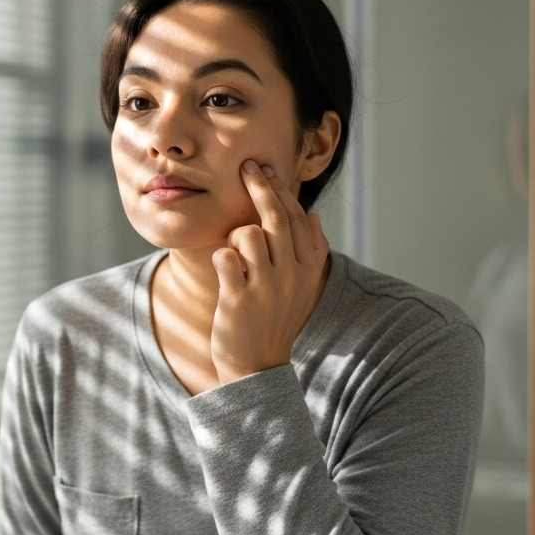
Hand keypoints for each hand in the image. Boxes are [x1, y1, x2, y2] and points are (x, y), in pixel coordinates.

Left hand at [210, 159, 329, 384]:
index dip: (281, 189)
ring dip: (236, 237)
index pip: (297, 217)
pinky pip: (225, 257)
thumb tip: (313, 218)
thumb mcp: (301, 289)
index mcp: (309, 269)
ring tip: (237, 260)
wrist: (256, 367)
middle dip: (260, 186)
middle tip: (246, 166)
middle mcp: (292, 275)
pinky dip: (221, 258)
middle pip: (276, 217)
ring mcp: (266, 287)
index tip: (266, 168)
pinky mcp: (239, 299)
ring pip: (249, 233)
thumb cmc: (274, 321)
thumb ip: (311, 254)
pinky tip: (226, 272)